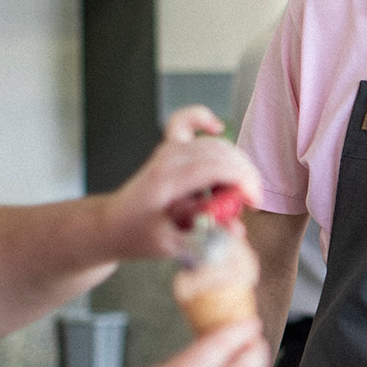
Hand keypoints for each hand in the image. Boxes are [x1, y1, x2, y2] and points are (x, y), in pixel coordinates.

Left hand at [98, 106, 261, 261]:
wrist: (113, 224)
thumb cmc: (137, 236)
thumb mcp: (170, 246)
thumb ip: (204, 239)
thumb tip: (237, 230)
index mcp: (165, 183)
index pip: (215, 168)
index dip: (244, 181)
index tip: (254, 203)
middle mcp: (167, 159)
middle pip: (221, 153)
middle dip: (246, 176)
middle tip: (250, 203)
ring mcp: (168, 149)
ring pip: (216, 144)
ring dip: (236, 164)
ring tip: (235, 192)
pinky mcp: (168, 146)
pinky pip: (187, 120)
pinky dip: (203, 119)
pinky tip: (216, 128)